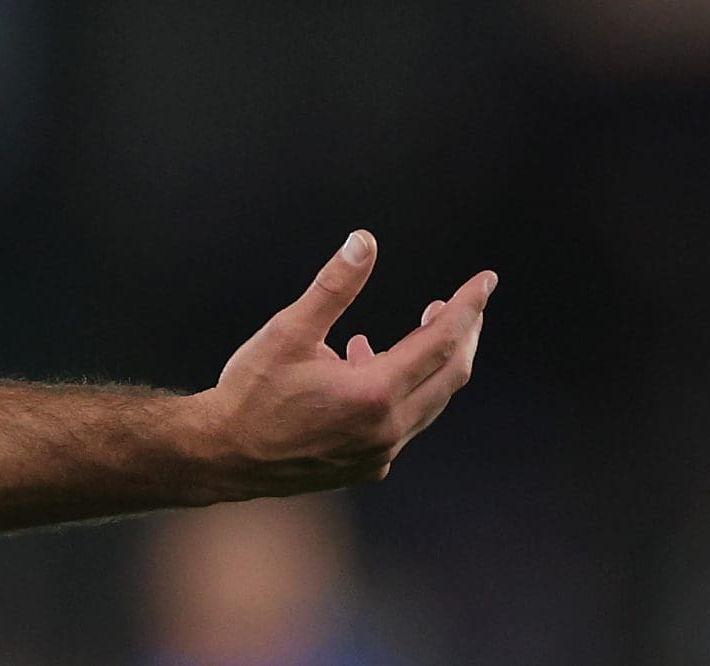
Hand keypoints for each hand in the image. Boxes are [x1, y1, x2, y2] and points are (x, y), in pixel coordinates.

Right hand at [195, 230, 493, 498]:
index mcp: (375, 393)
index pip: (441, 341)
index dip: (466, 307)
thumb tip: (364, 241)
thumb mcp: (288, 330)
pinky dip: (404, 390)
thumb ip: (333, 286)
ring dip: (433, 362)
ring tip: (420, 326)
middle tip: (464, 303)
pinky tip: (368, 365)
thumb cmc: (252, 391)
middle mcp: (388, 429)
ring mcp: (380, 453)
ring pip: (429, 402)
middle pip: (450, 375)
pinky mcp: (368, 467)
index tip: (485, 280)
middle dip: (463, 333)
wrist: (224, 456)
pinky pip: (404, 423)